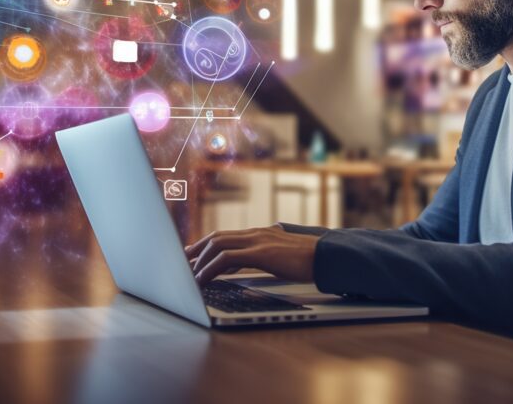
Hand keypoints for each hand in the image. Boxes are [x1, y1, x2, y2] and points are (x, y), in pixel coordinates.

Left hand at [184, 225, 318, 285]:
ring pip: (218, 245)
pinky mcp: (261, 252)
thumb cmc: (310, 259)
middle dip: (197, 250)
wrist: (329, 256)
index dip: (207, 244)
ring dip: (200, 260)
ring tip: (189, 274)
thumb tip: (248, 261)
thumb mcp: (282, 255)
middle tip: (183, 262)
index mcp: (261, 234)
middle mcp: (257, 233)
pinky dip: (210, 268)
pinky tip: (203, 279)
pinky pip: (227, 258)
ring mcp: (258, 241)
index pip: (227, 235)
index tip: (193, 254)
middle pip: (217, 237)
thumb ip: (264, 254)